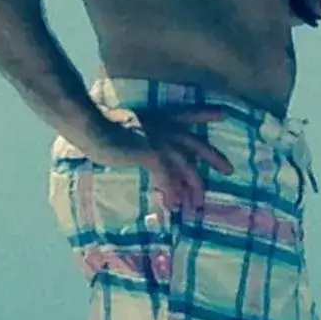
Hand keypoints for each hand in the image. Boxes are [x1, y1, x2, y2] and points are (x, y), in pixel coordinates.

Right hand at [82, 106, 232, 217]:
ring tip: (197, 205)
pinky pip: (168, 179)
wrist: (91, 127)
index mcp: (159, 119)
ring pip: (186, 167)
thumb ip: (137, 135)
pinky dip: (171, 193)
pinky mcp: (153, 155)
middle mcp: (165, 128)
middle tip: (229, 170)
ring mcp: (161, 141)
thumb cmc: (101, 126)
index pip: (188, 114)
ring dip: (192, 188)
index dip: (206, 114)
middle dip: (214, 157)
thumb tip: (136, 145)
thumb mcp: (126, 127)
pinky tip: (173, 206)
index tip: (224, 113)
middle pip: (196, 144)